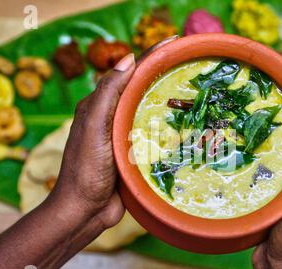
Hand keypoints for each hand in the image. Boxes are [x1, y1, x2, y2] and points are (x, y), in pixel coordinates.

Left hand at [50, 35, 179, 229]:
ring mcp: (124, 137)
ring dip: (169, 104)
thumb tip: (128, 59)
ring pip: (149, 114)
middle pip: (140, 91)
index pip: (127, 74)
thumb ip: (107, 95)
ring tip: (195, 96)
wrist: (85, 210)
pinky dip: (169, 130)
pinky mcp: (135, 155)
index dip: (150, 57)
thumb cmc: (86, 169)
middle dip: (163, 77)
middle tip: (191, 68)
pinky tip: (187, 129)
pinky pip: (154, 137)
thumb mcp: (93, 127)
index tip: (175, 44)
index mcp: (99, 106)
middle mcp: (111, 118)